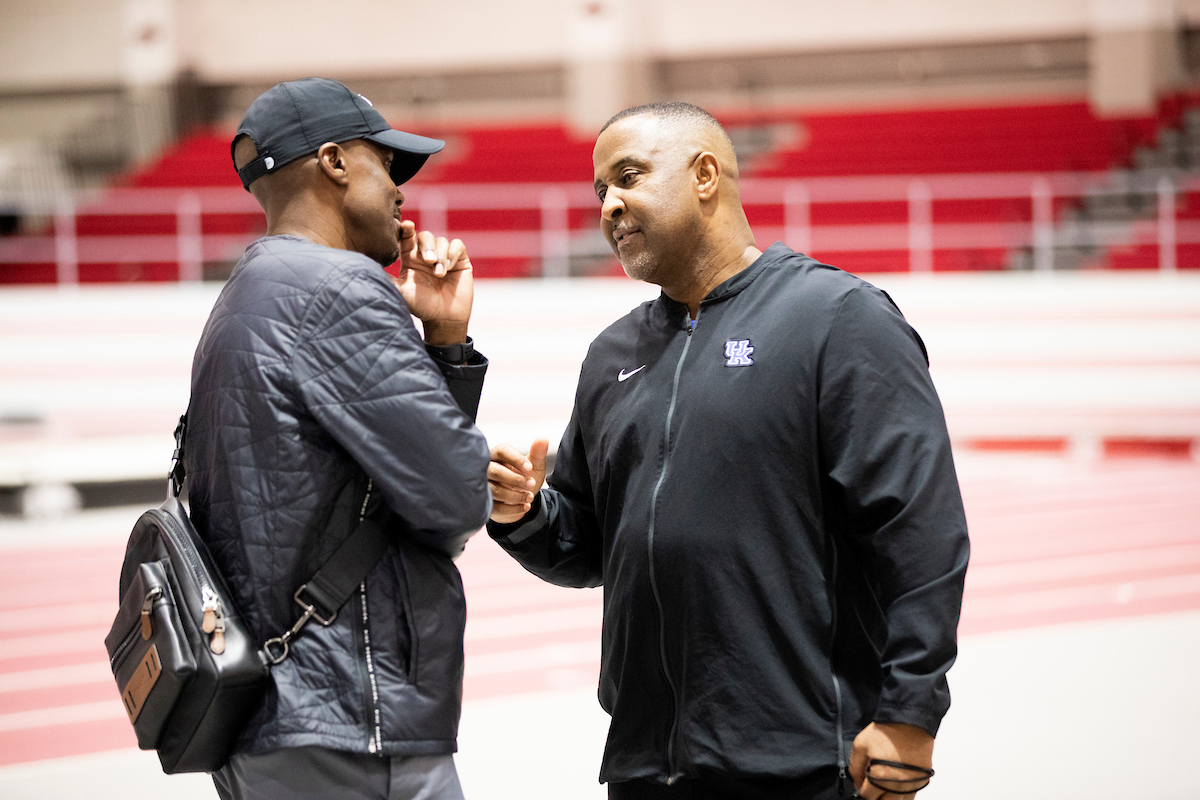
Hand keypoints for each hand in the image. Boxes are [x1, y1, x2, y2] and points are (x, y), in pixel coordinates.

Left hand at [393, 221, 472, 343]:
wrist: (443, 318)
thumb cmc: (420, 306)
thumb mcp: (400, 291)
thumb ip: (387, 279)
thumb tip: (364, 269)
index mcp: (410, 258)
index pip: (408, 237)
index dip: (407, 230)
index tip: (407, 226)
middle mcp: (426, 254)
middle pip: (425, 236)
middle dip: (427, 246)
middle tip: (428, 261)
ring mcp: (444, 256)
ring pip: (441, 241)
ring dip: (440, 256)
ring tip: (439, 274)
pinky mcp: (459, 260)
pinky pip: (457, 246)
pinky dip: (452, 254)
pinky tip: (449, 269)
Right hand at [487, 439, 548, 523]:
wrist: (520, 500)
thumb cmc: (524, 478)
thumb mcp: (535, 466)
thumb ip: (538, 453)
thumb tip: (543, 438)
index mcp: (498, 455)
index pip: (502, 451)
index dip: (516, 459)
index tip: (530, 468)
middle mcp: (487, 468)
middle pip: (494, 471)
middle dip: (515, 479)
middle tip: (531, 484)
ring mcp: (483, 486)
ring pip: (493, 490)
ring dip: (515, 495)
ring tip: (530, 497)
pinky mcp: (484, 503)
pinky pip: (495, 507)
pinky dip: (512, 509)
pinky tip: (525, 506)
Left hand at [849, 722, 934, 799]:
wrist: (911, 722)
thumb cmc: (887, 732)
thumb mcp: (860, 745)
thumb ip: (855, 768)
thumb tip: (857, 783)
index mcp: (880, 777)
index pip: (866, 797)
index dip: (861, 792)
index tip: (861, 786)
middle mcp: (897, 786)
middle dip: (875, 797)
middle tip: (871, 787)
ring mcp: (911, 785)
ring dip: (888, 797)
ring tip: (883, 785)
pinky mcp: (921, 781)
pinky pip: (910, 797)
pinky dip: (901, 795)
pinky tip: (895, 786)